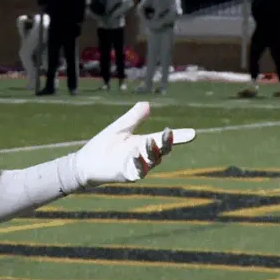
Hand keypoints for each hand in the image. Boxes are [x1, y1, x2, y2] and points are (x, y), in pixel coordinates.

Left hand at [72, 102, 195, 187]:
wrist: (85, 162)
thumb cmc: (103, 145)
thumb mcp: (120, 128)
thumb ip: (134, 117)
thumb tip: (147, 103)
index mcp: (143, 144)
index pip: (164, 140)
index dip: (178, 136)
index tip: (193, 133)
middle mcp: (144, 156)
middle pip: (161, 151)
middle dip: (166, 143)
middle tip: (168, 133)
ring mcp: (137, 166)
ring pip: (151, 161)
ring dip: (152, 152)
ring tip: (149, 141)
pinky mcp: (127, 175)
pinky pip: (137, 172)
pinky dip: (139, 163)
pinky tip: (136, 154)